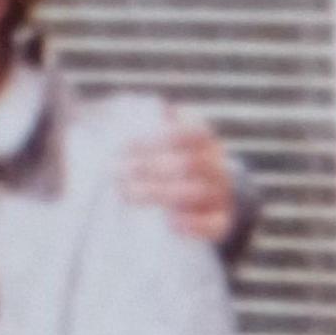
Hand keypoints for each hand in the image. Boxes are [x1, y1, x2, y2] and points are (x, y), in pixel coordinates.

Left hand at [118, 106, 240, 249]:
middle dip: (150, 167)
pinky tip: (168, 222)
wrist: (209, 199)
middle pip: (189, 164)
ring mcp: (220, 195)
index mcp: (205, 142)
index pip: (193, 132)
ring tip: (125, 194)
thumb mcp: (167, 142)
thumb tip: (122, 109)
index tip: (125, 145)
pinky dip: (191, 224)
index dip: (161, 137)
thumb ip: (149, 125)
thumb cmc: (175, 165)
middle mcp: (217, 166)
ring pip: (196, 193)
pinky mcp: (220, 222)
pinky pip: (212, 224)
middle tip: (115, 171)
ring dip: (159, 193)